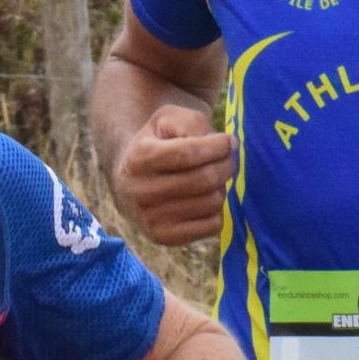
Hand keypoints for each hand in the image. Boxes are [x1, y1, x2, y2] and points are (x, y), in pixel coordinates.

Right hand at [110, 103, 234, 245]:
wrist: (130, 184)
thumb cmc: (157, 144)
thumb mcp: (167, 120)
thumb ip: (192, 124)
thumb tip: (224, 146)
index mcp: (139, 157)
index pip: (189, 153)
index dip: (218, 146)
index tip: (228, 141)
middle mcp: (141, 191)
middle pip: (205, 179)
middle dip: (226, 165)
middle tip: (228, 159)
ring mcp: (151, 219)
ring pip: (212, 202)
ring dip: (221, 187)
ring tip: (213, 179)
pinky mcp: (164, 238)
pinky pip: (212, 225)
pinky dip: (216, 210)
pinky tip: (204, 199)